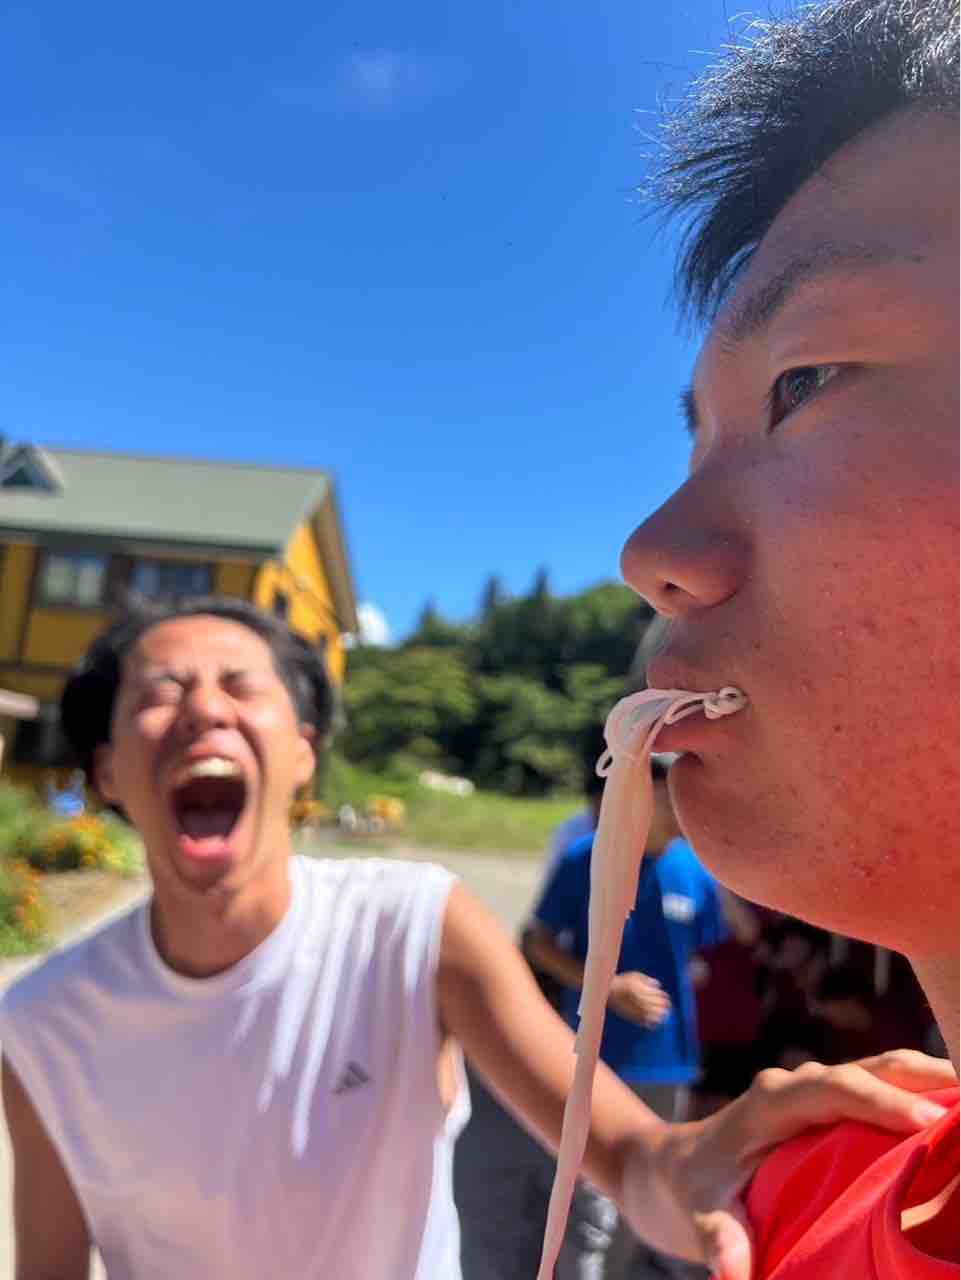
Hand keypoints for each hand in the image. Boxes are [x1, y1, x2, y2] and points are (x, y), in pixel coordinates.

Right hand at [608, 971, 670, 1026]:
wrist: (608, 990)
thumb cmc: (623, 981)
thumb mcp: (636, 975)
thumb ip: (648, 980)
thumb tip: (658, 985)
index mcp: (646, 990)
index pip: (661, 996)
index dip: (665, 998)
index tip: (667, 999)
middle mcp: (643, 1000)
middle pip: (659, 1006)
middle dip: (665, 1007)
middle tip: (667, 1009)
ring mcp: (638, 1009)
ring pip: (654, 1016)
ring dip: (660, 1016)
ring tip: (662, 1016)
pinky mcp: (632, 1016)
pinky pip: (644, 1022)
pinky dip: (650, 1024)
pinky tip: (653, 1024)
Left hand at [618, 1049, 957, 1279]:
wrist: (675, 1167)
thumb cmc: (692, 1188)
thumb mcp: (699, 1213)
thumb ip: (718, 1236)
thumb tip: (733, 1271)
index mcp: (771, 1101)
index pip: (831, 1088)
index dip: (878, 1100)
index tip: (925, 1119)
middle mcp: (799, 1086)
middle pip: (869, 1068)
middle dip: (922, 1077)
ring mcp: (820, 1092)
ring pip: (883, 1072)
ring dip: (931, 1081)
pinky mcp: (835, 1108)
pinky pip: (884, 1092)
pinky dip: (922, 1096)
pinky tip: (956, 1116)